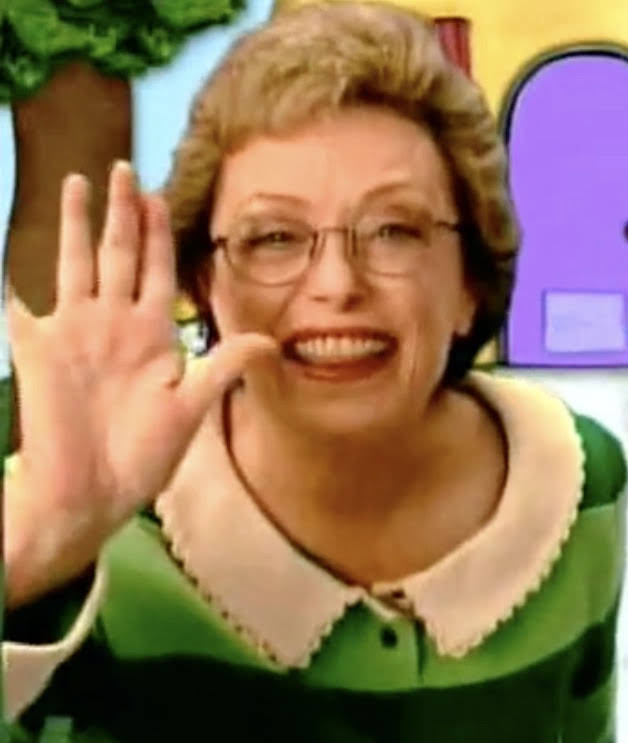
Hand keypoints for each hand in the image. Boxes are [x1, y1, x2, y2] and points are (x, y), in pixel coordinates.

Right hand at [5, 161, 277, 605]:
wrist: (92, 492)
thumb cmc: (143, 455)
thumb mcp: (191, 408)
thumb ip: (224, 367)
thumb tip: (271, 344)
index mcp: (151, 334)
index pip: (157, 269)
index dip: (159, 233)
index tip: (160, 196)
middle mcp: (114, 323)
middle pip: (119, 254)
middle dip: (122, 212)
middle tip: (124, 169)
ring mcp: (74, 331)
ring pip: (75, 263)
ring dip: (75, 224)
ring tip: (78, 182)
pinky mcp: (36, 347)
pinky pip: (17, 303)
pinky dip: (8, 279)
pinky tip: (3, 251)